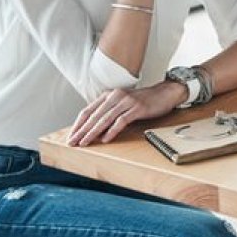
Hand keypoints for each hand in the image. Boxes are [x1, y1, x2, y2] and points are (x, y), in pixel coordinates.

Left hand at [68, 81, 185, 145]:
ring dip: (93, 132)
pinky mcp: (137, 107)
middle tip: (73, 142)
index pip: (88, 110)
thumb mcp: (123, 104)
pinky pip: (122, 120)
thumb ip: (109, 112)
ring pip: (105, 118)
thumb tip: (94, 130)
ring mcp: (127, 101)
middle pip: (94, 115)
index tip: (71, 136)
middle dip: (82, 130)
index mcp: (109, 95)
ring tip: (85, 143)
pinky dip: (112, 130)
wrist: (165, 93)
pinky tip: (106, 139)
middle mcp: (116, 96)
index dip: (78, 124)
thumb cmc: (143, 101)